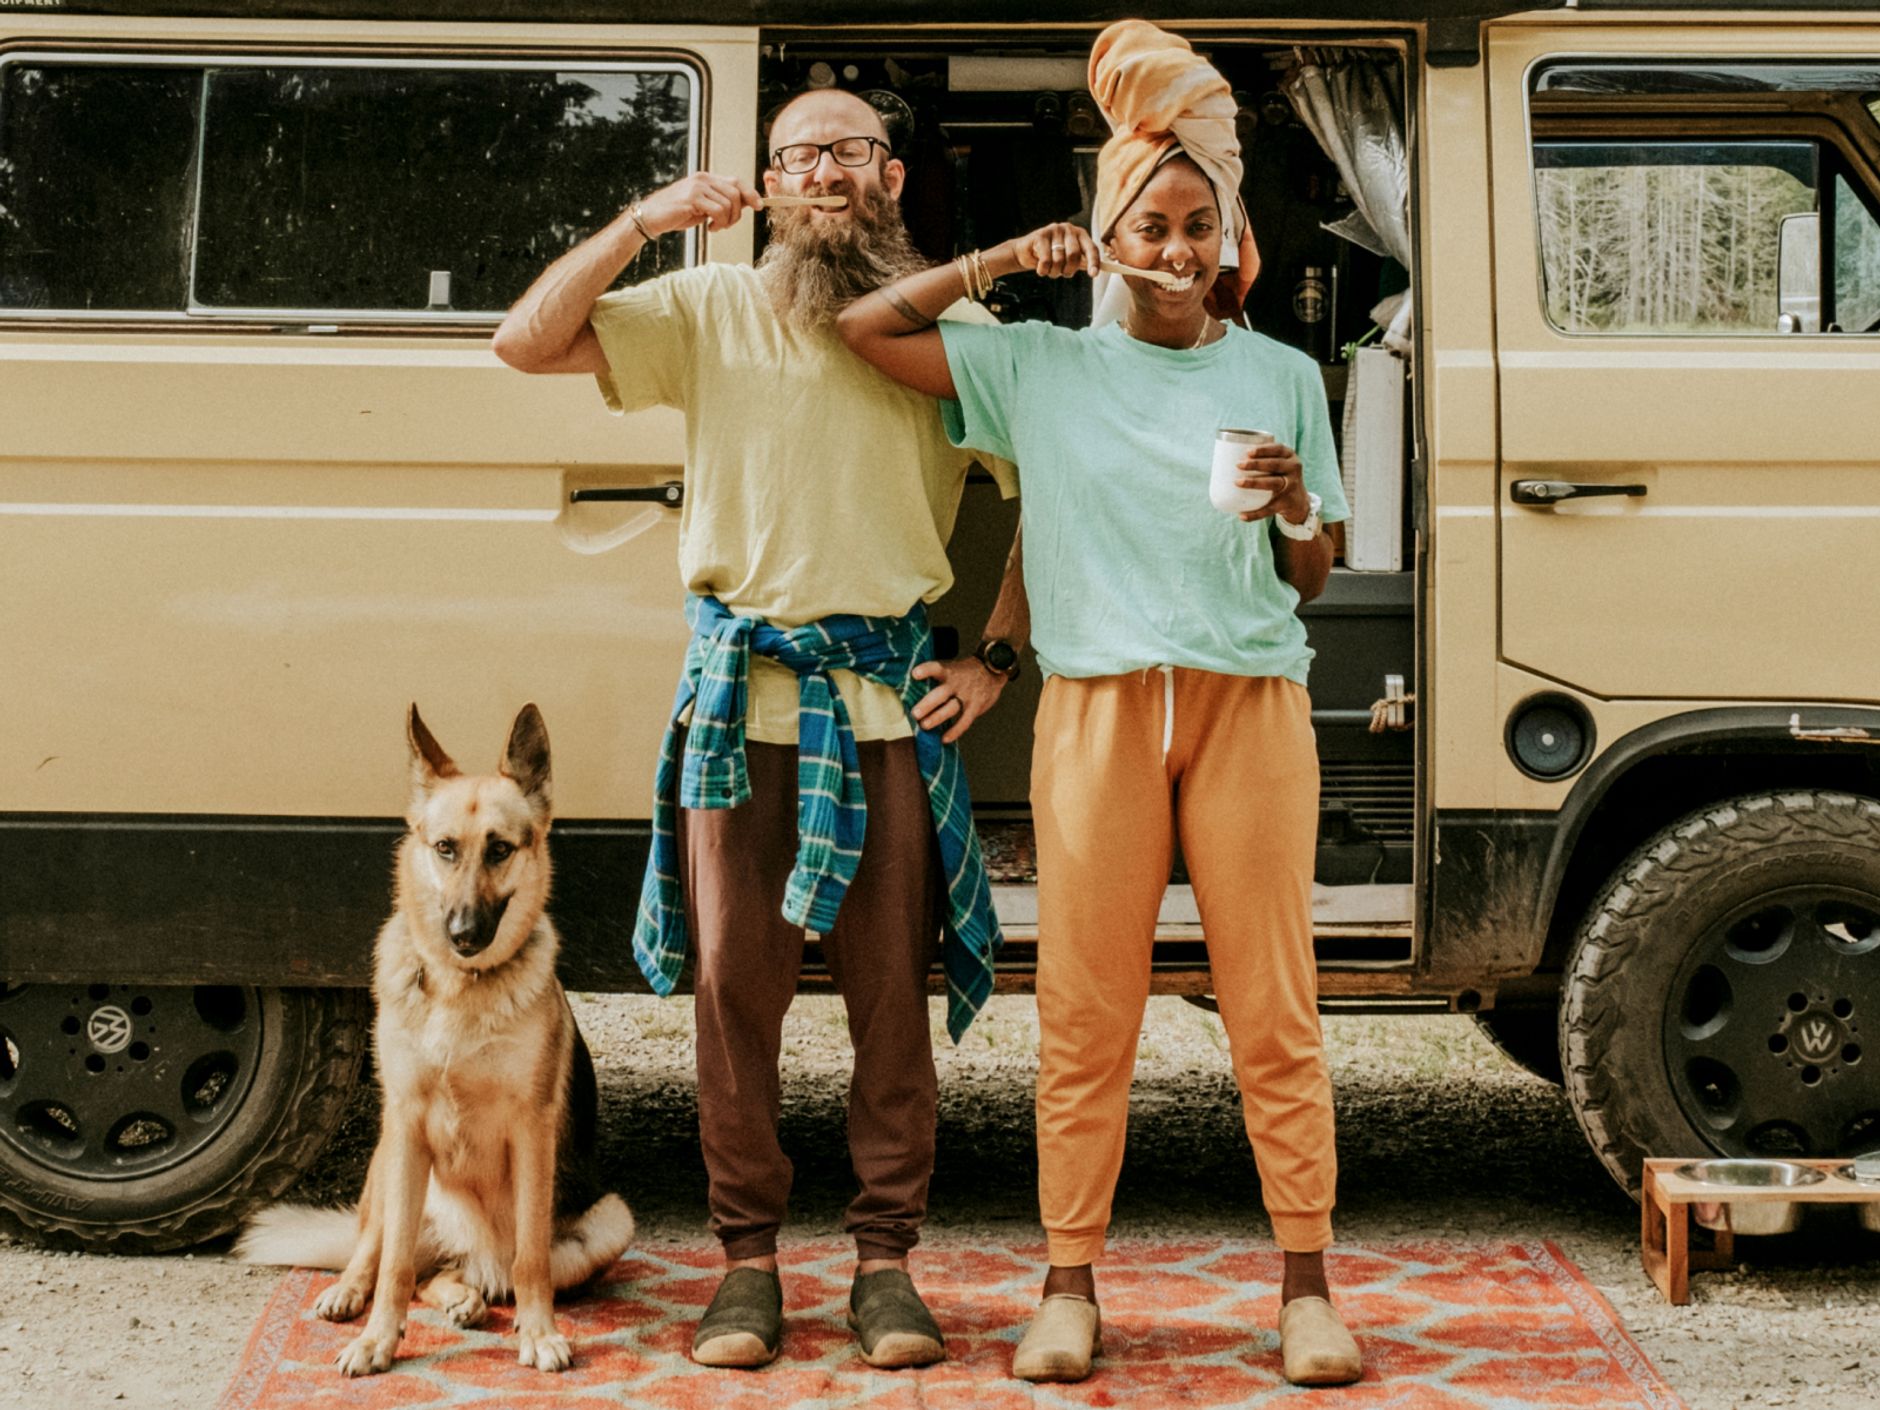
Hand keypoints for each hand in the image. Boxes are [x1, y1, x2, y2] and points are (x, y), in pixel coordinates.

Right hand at [636, 172, 761, 235]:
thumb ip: (720, 203)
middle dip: (737, 213)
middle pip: (736, 192)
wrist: (651, 217)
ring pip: (729, 203)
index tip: (759, 205)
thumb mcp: (702, 207)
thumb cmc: (676, 214)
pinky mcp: (692, 198)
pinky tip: (709, 228)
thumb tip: (745, 204)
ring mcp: (698, 187)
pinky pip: (718, 210)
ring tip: (715, 227)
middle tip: (726, 225)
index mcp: (706, 178)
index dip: (750, 193)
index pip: (736, 181)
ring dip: (727, 221)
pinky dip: (719, 223)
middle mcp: (703, 179)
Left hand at [910, 658, 1008, 742]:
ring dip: (937, 718)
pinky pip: (965, 721)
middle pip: (941, 694)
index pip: (937, 668)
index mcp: (949, 672)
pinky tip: (944, 739)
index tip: (915, 673)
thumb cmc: (965, 672)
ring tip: (924, 726)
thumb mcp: (952, 669)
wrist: (993, 669)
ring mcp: (967, 696)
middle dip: (928, 704)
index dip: (927, 670)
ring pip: (951, 708)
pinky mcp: (976, 706)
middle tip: (915, 713)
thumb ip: (937, 679)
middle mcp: (957, 684)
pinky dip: (955, 731)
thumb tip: (911, 689)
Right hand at [1007, 222, 1100, 279]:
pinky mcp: (1041, 235)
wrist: (1026, 251)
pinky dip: (1043, 270)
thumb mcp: (1068, 258)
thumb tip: (1095, 270)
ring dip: (1054, 272)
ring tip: (1049, 270)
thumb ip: (1081, 262)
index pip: (1091, 248)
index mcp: (1079, 234)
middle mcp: (1069, 229)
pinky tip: (1041, 269)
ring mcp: (1055, 230)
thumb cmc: (1050, 255)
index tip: (1093, 274)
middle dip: (1068, 270)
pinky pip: (1046, 260)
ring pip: (1059, 260)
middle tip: (1062, 273)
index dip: (1094, 262)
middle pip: (1074, 255)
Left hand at [1232, 441, 1310, 523]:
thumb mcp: (1279, 465)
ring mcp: (1290, 487)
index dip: (1263, 450)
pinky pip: (1269, 509)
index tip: (1247, 451)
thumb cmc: (1279, 477)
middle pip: (1274, 465)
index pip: (1278, 449)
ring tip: (1237, 482)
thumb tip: (1226, 457)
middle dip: (1256, 464)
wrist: (1298, 501)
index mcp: (1290, 457)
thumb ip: (1262, 459)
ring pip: (1272, 483)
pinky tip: (1242, 515)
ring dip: (1254, 482)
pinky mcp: (1285, 503)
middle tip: (1238, 465)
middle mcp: (1293, 470)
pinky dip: (1255, 514)